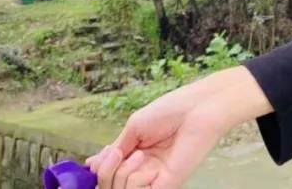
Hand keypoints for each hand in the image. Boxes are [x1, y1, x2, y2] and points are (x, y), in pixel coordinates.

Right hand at [86, 65, 271, 188]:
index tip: (95, 160)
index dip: (99, 169)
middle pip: (110, 184)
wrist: (198, 110)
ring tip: (139, 155)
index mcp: (135, 152)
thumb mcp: (134, 127)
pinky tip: (148, 169)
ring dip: (121, 174)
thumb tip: (92, 165)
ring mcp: (153, 179)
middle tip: (115, 153)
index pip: (108, 171)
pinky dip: (135, 183)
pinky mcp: (167, 186)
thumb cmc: (170, 111)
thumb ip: (116, 149)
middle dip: (106, 171)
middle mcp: (142, 168)